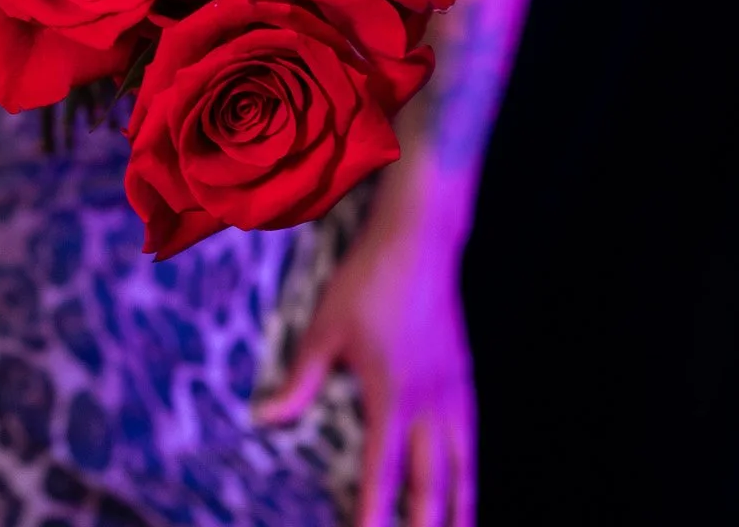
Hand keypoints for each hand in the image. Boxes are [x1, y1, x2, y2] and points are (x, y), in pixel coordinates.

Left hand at [254, 222, 475, 526]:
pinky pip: (471, 440)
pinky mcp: (464, 378)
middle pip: (430, 484)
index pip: (381, 472)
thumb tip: (267, 417)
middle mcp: (428, 403)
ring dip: (457, 510)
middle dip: (423, 525)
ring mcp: (452, 392)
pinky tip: (467, 487)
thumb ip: (301, 379)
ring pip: (461, 469)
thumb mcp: (325, 326)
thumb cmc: (369, 280)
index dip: (374, 515)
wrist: (420, 241)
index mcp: (391, 395)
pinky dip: (471, 473)